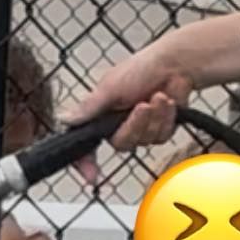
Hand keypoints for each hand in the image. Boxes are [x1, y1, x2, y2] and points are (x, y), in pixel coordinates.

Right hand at [65, 35, 191, 175]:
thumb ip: (89, 108)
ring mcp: (140, 129)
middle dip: (134, 125)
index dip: (85, 162)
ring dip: (153, 118)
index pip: (87, 146)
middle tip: (142, 106)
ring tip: (158, 96)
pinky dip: (165, 118)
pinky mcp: (159, 131)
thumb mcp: (110, 87)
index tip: (90, 175)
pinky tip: (167, 102)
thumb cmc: (143, 67)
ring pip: (143, 141)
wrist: (175, 64)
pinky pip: (160, 137)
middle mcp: (118, 125)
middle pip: (120, 144)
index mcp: (102, 115)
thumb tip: (64, 119)